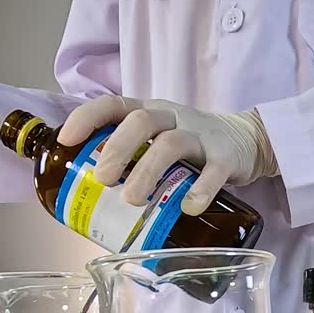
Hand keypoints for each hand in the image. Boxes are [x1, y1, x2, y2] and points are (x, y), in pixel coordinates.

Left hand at [58, 96, 277, 215]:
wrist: (246, 141)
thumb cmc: (190, 145)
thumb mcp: (157, 139)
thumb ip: (129, 154)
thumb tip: (82, 187)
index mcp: (150, 112)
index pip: (114, 104)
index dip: (88, 118)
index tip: (67, 139)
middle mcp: (173, 118)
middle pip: (142, 122)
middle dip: (117, 149)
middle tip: (102, 179)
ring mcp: (201, 136)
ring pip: (172, 145)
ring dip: (148, 171)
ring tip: (131, 199)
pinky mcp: (226, 157)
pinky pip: (213, 171)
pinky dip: (199, 190)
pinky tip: (187, 208)